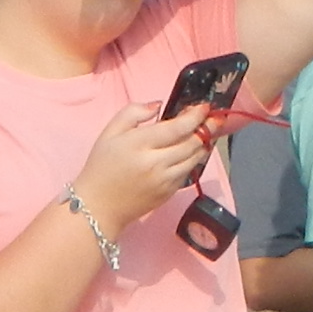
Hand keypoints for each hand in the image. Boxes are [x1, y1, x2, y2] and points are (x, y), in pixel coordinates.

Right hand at [74, 101, 218, 233]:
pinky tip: (190, 152)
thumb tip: (158, 106)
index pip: (177, 128)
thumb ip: (133, 112)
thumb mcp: (109, 132)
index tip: (205, 107)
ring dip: (203, 144)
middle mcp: (155, 163)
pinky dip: (192, 160)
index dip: (195, 116)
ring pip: (194, 159)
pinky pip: (187, 173)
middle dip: (207, 128)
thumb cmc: (102, 166)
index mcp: (139, 144)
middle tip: (214, 118)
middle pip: (192, 143)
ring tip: (205, 134)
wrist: (99, 205)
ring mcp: (164, 181)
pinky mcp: (168, 193)